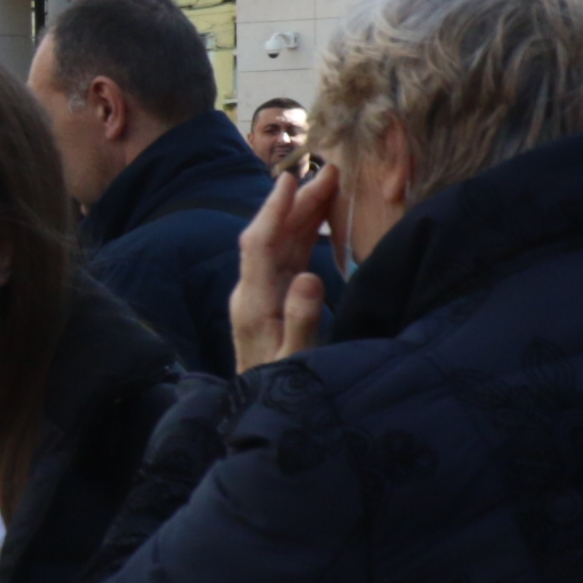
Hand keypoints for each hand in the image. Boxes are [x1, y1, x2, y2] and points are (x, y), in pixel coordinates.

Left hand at [231, 160, 340, 371]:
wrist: (260, 410)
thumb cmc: (281, 387)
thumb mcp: (295, 360)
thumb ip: (302, 321)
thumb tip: (309, 278)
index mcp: (253, 303)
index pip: (259, 246)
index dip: (273, 211)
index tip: (289, 180)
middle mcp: (252, 291)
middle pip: (271, 236)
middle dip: (296, 203)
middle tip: (329, 172)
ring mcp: (261, 293)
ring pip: (281, 243)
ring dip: (302, 213)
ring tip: (330, 185)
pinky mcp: (272, 297)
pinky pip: (287, 256)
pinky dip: (304, 234)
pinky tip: (321, 218)